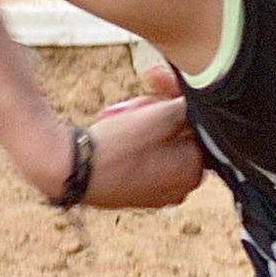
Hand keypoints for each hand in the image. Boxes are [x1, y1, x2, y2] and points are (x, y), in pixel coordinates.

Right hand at [79, 63, 205, 209]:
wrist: (70, 171)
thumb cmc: (116, 146)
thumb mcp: (159, 117)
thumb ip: (188, 107)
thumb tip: (205, 98)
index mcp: (193, 171)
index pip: (196, 124)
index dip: (175, 98)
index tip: (156, 82)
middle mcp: (180, 188)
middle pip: (176, 135)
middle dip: (155, 110)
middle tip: (134, 100)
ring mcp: (157, 194)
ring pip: (157, 144)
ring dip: (140, 122)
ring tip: (117, 112)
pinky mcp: (134, 195)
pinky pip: (140, 159)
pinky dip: (130, 141)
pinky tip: (112, 128)